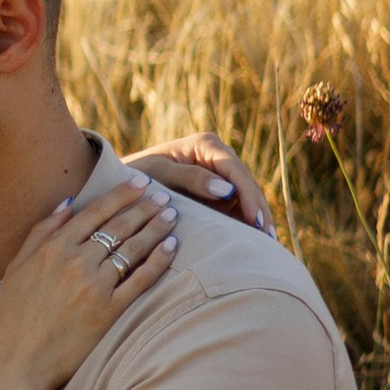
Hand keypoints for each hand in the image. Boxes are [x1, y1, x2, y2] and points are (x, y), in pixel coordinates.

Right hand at [0, 180, 177, 389]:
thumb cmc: (15, 316)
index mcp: (53, 248)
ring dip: (155, 228)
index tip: (140, 183)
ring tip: (171, 216)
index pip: (95, 212)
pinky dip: (158, 261)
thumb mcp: (17, 267)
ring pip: (132, 248)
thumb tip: (68, 202)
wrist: (21, 362)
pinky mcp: (110, 311)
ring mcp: (95, 286)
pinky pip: (140, 280)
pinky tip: (171, 247)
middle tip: (164, 195)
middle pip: (118, 227)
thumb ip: (41, 231)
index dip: (121, 195)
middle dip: (144, 207)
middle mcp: (76, 262)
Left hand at [133, 132, 274, 232]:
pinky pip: (238, 208)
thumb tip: (227, 190)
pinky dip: (246, 223)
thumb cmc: (137, 175)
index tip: (254, 218)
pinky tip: (256, 242)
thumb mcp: (160, 175)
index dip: (248, 194)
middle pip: (246, 183)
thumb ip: (190, 178)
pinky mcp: (219, 193)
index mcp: (206, 145)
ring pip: (247, 197)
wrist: (122, 184)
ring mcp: (221, 175)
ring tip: (268, 244)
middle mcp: (218, 157)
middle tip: (268, 237)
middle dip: (258, 209)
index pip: (234, 169)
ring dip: (257, 219)